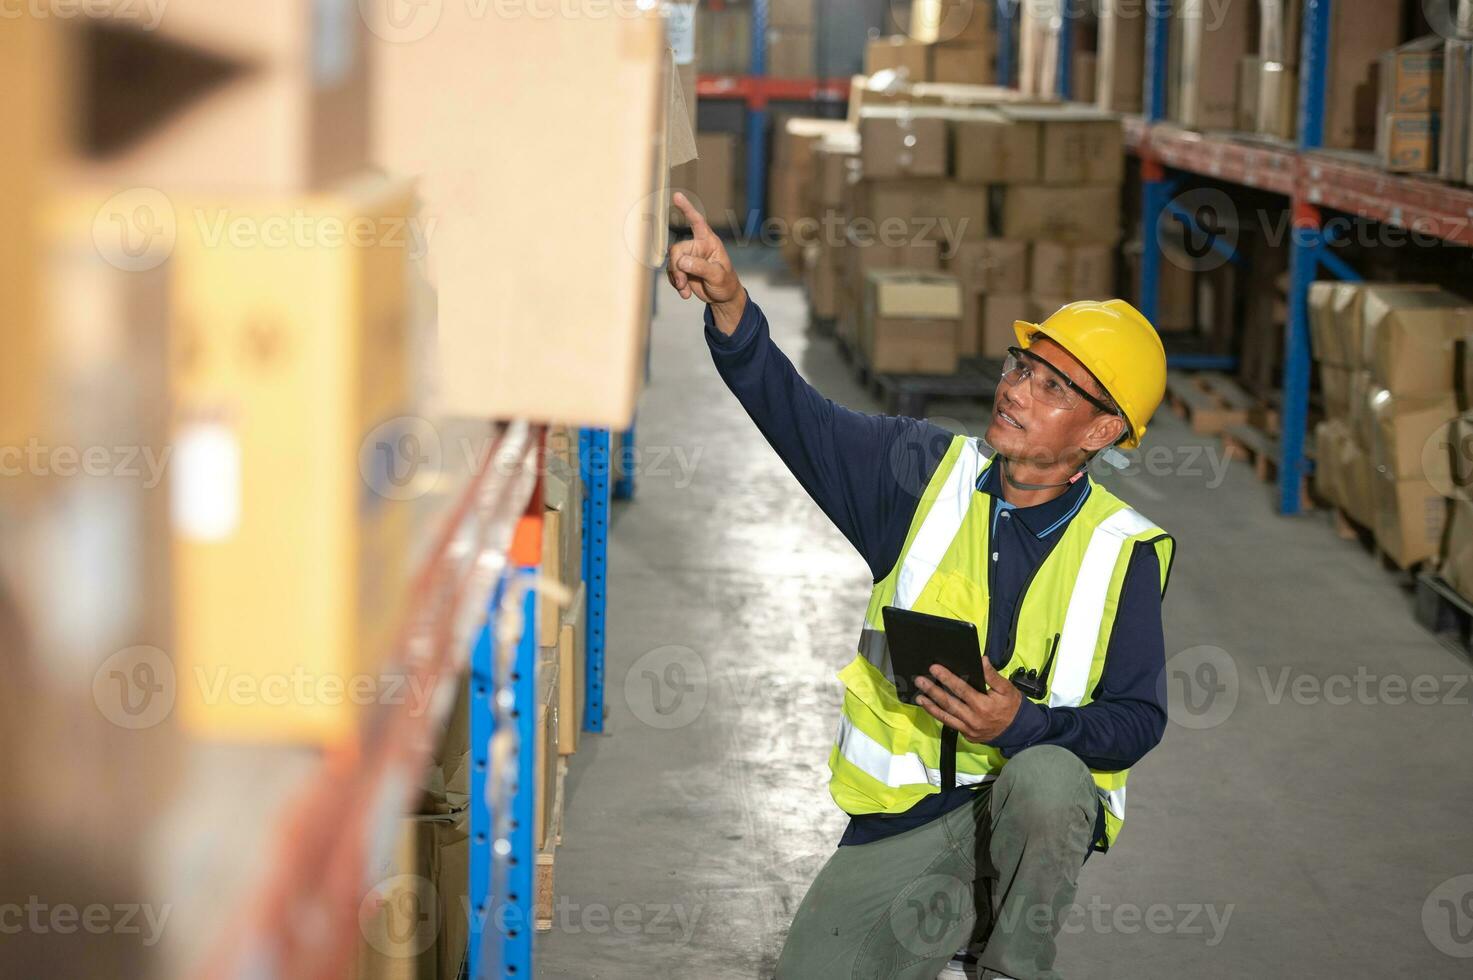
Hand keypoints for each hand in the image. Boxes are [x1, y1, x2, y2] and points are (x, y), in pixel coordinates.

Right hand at [667, 192, 745, 333]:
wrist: (723, 298)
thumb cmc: (726, 283)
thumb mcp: (717, 275)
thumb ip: (701, 267)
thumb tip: (681, 261)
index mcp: (709, 242)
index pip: (697, 222)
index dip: (687, 209)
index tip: (677, 196)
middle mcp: (697, 247)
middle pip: (677, 249)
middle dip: (677, 267)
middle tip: (682, 282)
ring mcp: (689, 258)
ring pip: (672, 262)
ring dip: (676, 278)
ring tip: (685, 291)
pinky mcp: (682, 269)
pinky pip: (671, 273)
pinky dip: (676, 284)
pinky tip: (685, 293)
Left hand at [914, 659, 1022, 743]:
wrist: (1019, 732)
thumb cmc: (1012, 707)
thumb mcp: (1007, 689)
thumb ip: (993, 676)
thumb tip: (982, 660)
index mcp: (983, 705)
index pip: (961, 689)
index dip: (946, 678)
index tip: (934, 668)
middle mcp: (973, 718)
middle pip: (949, 703)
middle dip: (932, 690)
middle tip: (919, 680)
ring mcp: (969, 729)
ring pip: (946, 716)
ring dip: (931, 706)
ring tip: (919, 696)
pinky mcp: (967, 735)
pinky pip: (951, 725)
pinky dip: (939, 716)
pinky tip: (931, 708)